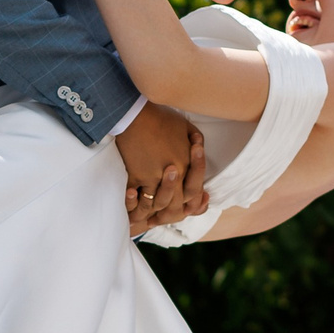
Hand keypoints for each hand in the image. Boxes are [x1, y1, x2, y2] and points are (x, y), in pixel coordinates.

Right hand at [114, 101, 210, 234]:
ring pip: (156, 204)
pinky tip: (136, 204)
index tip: (186, 206)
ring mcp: (152, 178)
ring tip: (151, 215)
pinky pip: (137, 199)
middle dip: (171, 212)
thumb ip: (195, 140)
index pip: (193, 193)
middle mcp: (172, 175)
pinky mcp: (135, 177)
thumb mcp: (185, 126)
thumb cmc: (160, 118)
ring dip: (154, 211)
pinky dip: (136, 204)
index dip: (191, 203)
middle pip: (176, 204)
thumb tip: (198, 147)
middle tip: (167, 217)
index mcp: (186, 165)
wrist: (134, 115)